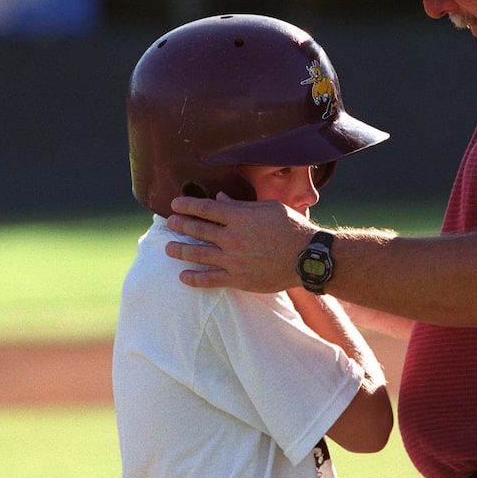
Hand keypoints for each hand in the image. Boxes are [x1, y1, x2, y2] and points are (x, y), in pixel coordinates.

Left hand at [165, 192, 316, 291]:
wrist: (307, 257)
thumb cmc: (292, 228)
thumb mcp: (269, 209)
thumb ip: (241, 205)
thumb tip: (220, 197)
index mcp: (240, 217)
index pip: (205, 208)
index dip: (187, 205)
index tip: (175, 204)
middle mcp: (232, 237)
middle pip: (197, 230)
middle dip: (180, 225)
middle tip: (170, 223)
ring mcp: (233, 260)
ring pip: (198, 254)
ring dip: (180, 250)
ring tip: (168, 248)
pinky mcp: (238, 279)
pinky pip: (209, 279)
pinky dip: (194, 278)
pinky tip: (183, 276)